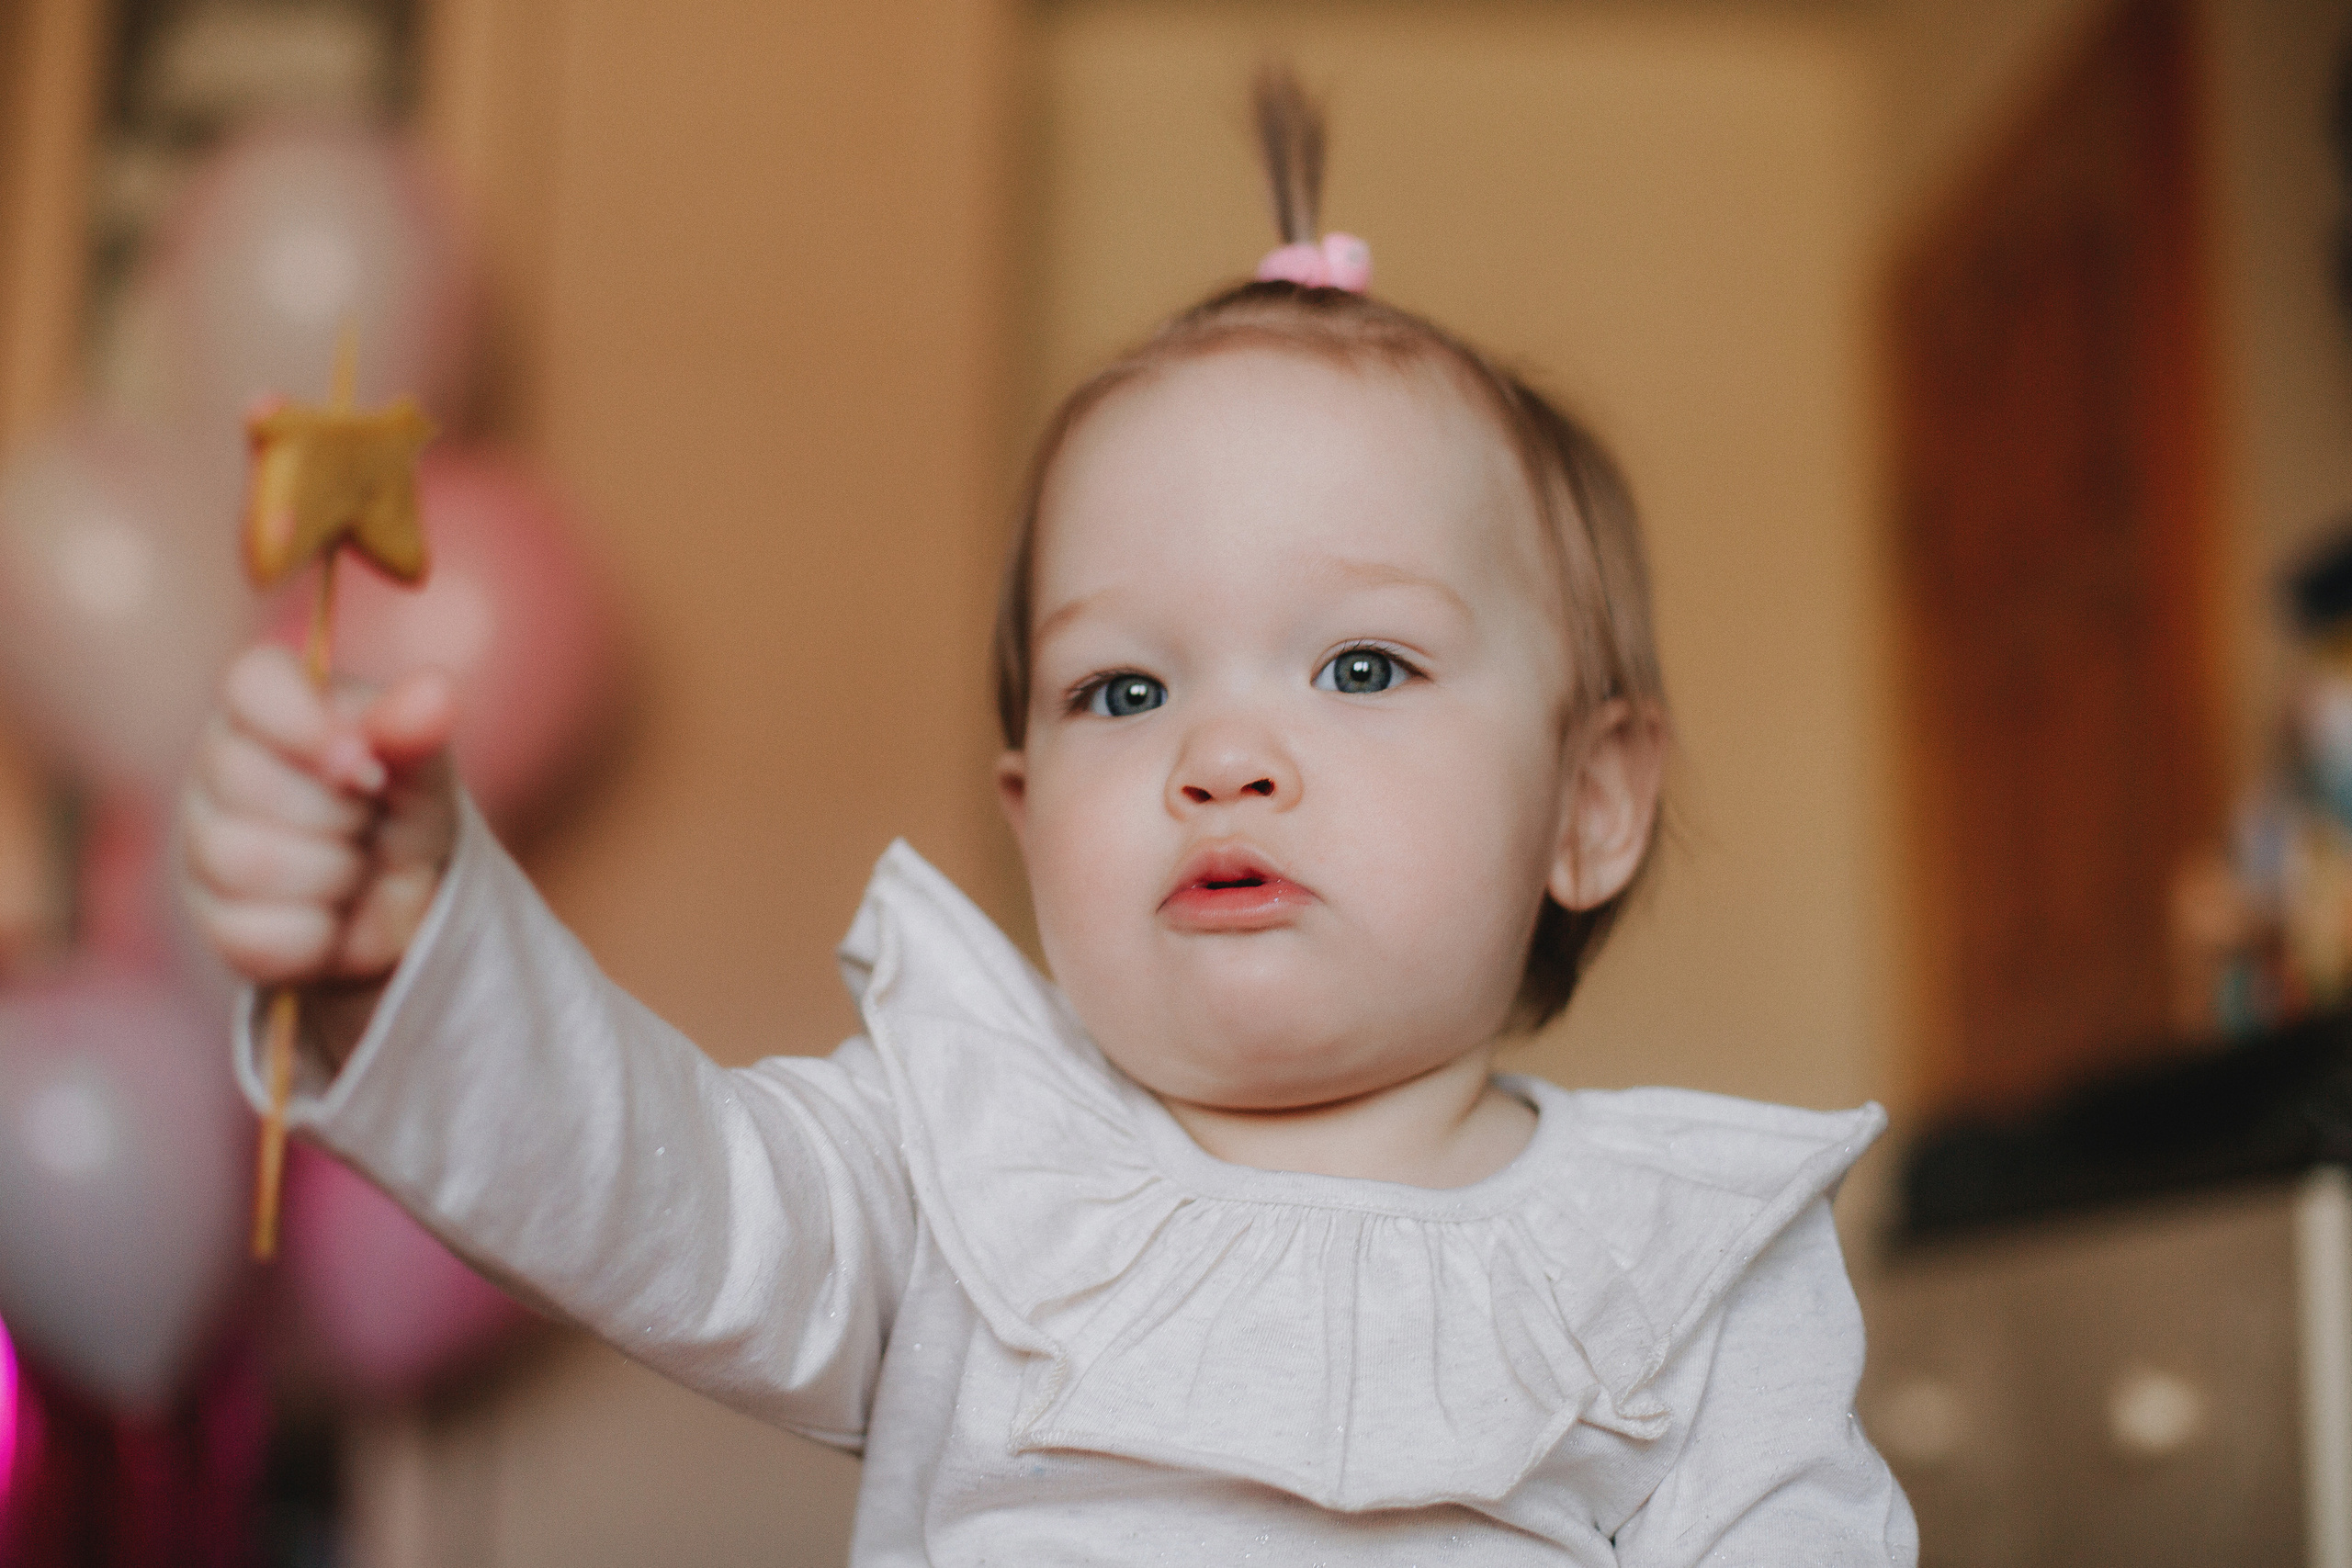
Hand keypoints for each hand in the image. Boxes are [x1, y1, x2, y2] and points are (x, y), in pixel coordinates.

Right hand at [180, 645, 459, 1068]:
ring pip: (247, 861)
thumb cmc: (405, 819)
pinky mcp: (212, 921)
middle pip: (245, 779)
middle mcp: (220, 768)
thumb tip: (434, 690)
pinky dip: (317, 934)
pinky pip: (256, 933)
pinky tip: (332, 917)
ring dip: (334, 875)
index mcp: (271, 708)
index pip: (252, 683)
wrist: (406, 915)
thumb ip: (417, 733)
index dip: (305, 722)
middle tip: (369, 823)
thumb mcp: (425, 776)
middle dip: (338, 814)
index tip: (362, 762)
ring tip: (355, 868)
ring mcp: (204, 845)